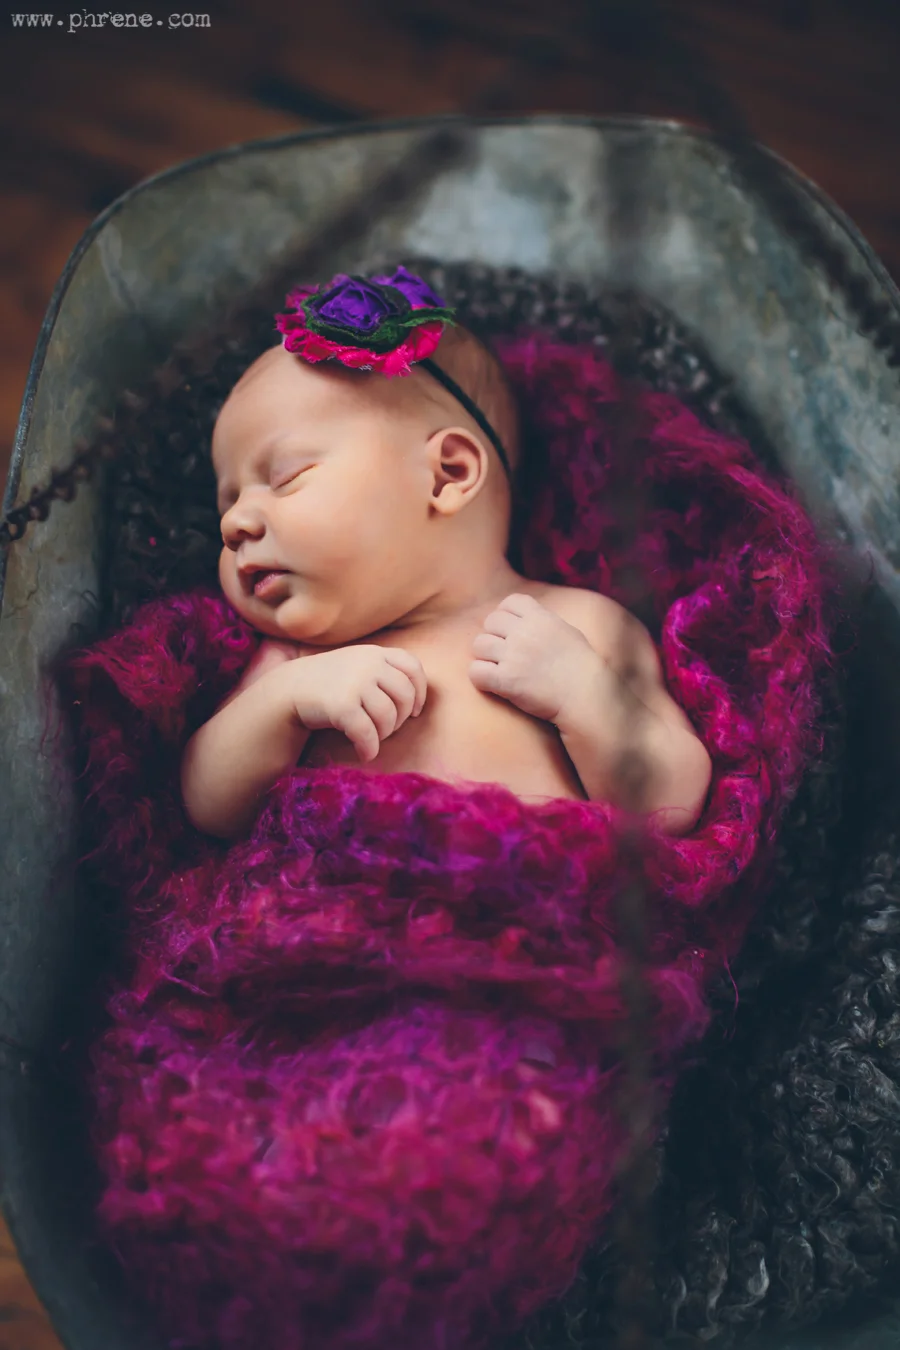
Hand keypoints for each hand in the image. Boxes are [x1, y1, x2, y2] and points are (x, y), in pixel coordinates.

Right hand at [282, 645, 426, 763]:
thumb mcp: (357, 665)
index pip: (413, 667)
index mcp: (374, 653)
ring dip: (384, 735)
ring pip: (388, 716)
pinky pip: (367, 732)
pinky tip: (365, 754)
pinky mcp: (342, 704)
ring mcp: (355, 682)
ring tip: (373, 739)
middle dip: (400, 719)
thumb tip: (418, 699)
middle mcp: (368, 663)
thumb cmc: (329, 683)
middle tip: (387, 729)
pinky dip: (369, 748)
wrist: (289, 690)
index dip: (420, 692)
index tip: (414, 711)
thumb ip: (384, 671)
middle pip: (405, 696)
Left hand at [469, 592, 599, 724]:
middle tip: (504, 654)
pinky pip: (475, 671)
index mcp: (541, 618)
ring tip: (498, 669)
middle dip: (494, 636)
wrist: (586, 697)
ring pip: (479, 645)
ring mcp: (514, 655)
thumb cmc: (581, 668)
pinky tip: (493, 684)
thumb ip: (545, 622)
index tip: (510, 631)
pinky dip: (480, 678)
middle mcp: (525, 632)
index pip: (509, 602)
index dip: (505, 615)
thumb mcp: (567, 632)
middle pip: (490, 622)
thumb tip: (529, 618)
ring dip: (486, 657)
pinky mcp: (506, 679)